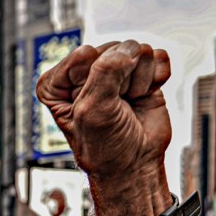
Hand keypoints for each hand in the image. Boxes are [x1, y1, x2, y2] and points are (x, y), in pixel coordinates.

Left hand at [36, 40, 171, 215]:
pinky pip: (157, 57)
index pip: (85, 55)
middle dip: (121, 81)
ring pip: (138, 51)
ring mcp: (114, 70)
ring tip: (128, 104)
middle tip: (116, 107)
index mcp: (57, 81)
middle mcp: (85, 71)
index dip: (96, 82)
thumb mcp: (92, 111)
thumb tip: (130, 50)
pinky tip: (144, 96)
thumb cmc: (104, 146)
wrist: (134, 165)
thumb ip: (105, 74)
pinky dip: (156, 78)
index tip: (95, 106)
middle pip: (113, 49)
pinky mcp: (141, 73)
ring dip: (138, 82)